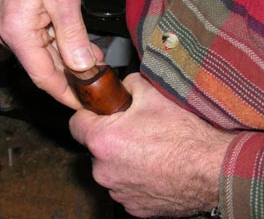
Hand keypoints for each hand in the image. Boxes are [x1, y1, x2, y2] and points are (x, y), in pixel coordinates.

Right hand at [0, 0, 101, 108]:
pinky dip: (59, 45)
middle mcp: (9, 35)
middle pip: (44, 67)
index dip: (65, 93)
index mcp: (18, 33)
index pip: (44, 77)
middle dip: (71, 76)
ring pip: (43, 55)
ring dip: (67, 60)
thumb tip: (82, 66)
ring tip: (93, 62)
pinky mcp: (15, 20)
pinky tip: (77, 45)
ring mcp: (10, 28)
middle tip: (95, 81)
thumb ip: (73, 37)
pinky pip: (39, 41)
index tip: (81, 104)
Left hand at [69, 73, 234, 216]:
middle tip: (133, 130)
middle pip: (95, 147)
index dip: (87, 114)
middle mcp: (103, 170)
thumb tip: (121, 85)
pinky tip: (155, 169)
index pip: (75, 123)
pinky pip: (126, 187)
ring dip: (122, 160)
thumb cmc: (184, 134)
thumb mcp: (153, 94)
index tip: (99, 112)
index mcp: (102, 140)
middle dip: (109, 137)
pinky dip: (135, 178)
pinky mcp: (134, 208)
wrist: (213, 170)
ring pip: (110, 169)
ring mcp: (118, 192)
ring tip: (149, 151)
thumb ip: (128, 84)